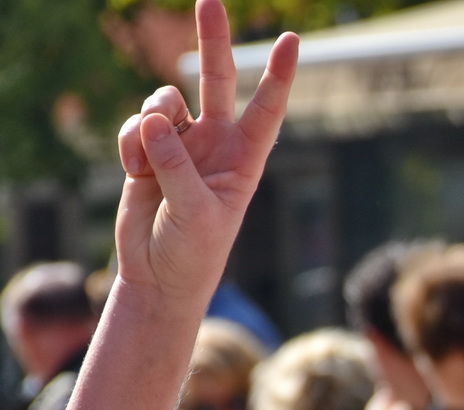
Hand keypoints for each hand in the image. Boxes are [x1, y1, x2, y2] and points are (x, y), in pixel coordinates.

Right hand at [113, 0, 296, 309]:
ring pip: (166, 101)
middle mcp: (216, 144)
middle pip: (217, 80)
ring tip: (149, 155)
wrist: (158, 273)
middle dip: (213, 41)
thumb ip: (176, 165)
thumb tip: (155, 118)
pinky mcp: (148, 150)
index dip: (279, 75)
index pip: (267, 109)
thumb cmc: (193, 251)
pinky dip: (131, 144)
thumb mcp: (194, 212)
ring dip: (154, 117)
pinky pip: (135, 126)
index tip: (292, 40)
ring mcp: (182, 144)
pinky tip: (134, 172)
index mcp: (245, 159)